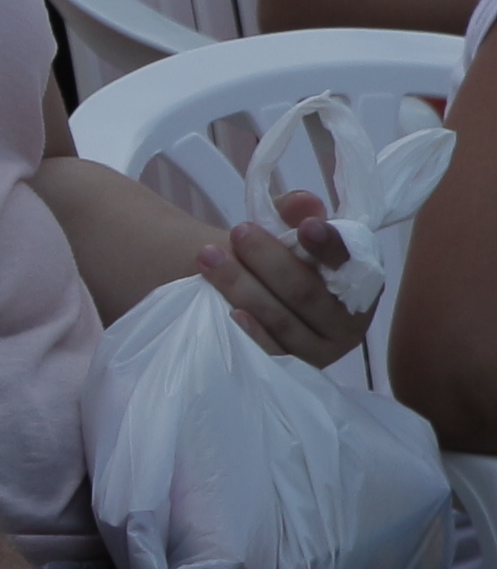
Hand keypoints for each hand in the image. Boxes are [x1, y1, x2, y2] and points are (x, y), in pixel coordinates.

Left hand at [196, 192, 366, 367]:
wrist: (249, 292)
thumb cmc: (276, 259)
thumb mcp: (283, 231)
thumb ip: (291, 213)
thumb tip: (303, 202)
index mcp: (360, 280)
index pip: (350, 263)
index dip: (330, 246)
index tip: (306, 227)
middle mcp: (350, 319)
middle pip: (307, 292)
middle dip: (270, 260)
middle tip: (238, 232)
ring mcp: (323, 348)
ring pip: (283, 320)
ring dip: (244, 287)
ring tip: (209, 257)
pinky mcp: (294, 366)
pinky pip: (273, 353)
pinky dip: (252, 332)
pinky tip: (231, 312)